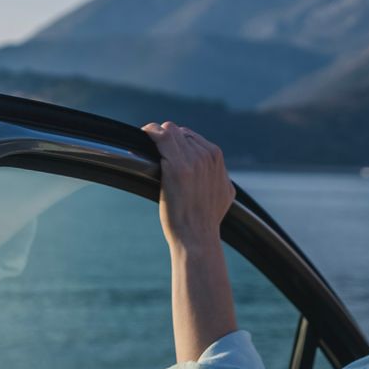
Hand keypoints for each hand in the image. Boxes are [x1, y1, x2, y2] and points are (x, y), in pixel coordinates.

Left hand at [141, 121, 235, 248]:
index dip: (175, 143)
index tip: (164, 150)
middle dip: (166, 140)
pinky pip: (161, 137)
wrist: (197, 237)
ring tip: (146, 143)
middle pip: (179, 132)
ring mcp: (193, 160)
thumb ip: (218, 175)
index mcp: (216, 158)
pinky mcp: (176, 167)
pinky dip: (149, 133)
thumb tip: (215, 172)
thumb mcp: (224, 192)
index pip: (191, 137)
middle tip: (154, 151)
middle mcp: (207, 155)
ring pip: (169, 131)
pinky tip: (143, 135)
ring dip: (156, 137)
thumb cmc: (206, 220)